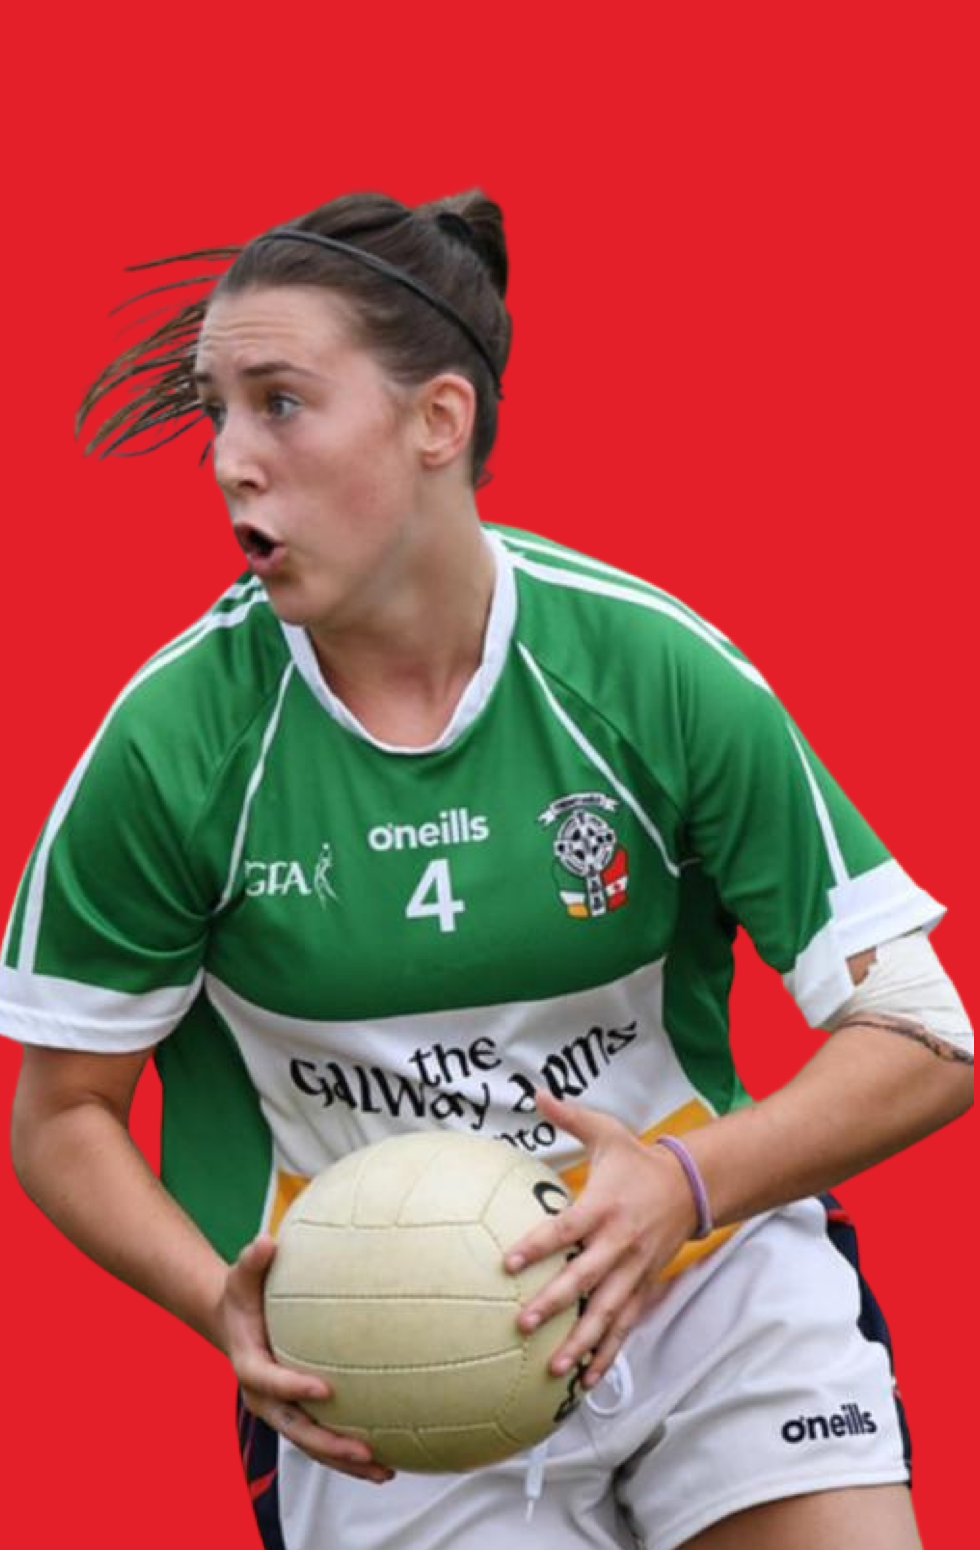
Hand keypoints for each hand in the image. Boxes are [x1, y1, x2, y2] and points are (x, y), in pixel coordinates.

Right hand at [220, 1234, 394, 1483]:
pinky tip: (386, 1462)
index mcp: (249, 1365)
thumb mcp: (241, 1275)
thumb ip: (252, 1260)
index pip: (271, 1381)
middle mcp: (264, 1397)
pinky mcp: (297, 1415)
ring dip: (345, 1461)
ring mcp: (281, 1411)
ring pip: (312, 1445)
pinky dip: (348, 1455)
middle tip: (365, 1449)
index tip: (326, 1390)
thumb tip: (267, 1241)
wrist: (233, 1324)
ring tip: (384, 1471)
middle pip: (296, 1430)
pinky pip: (322, 1440)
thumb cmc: (243, 1295)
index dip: (295, 1388)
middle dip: (329, 1444)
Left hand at [504, 1092, 697, 1386]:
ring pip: (606, 1312)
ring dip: (581, 1341)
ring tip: (554, 1367)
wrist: (690, 1186)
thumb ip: (569, 1116)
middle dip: (554, 1302)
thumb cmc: (637, 1160)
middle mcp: (619, 1243)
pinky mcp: (643, 1287)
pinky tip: (586, 1380)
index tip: (508, 1263)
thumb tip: (536, 1092)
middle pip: (584, 1278)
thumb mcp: (607, 1132)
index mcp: (604, 1206)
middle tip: (521, 1323)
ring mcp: (633, 1270)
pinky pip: (624, 1326)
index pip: (566, 1229)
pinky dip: (608, 1354)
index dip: (538, 1245)